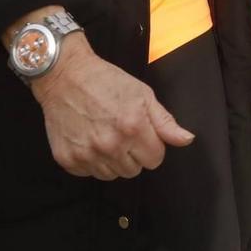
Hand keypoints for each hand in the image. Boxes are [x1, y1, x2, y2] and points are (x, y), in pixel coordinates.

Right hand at [29, 38, 193, 179]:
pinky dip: (90, 161)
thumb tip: (185, 139)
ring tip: (103, 134)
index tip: (141, 134)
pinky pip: (88, 173)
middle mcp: (110, 144)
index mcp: (132, 127)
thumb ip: (165, 121)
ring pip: (111, 175)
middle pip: (134, 171)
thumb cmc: (104, 81)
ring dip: (111, 160)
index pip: (155, 159)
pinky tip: (87, 139)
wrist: (64, 75)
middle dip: (131, 154)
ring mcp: (87, 154)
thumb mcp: (142, 94)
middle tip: (120, 131)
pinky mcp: (68, 159)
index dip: (151, 146)